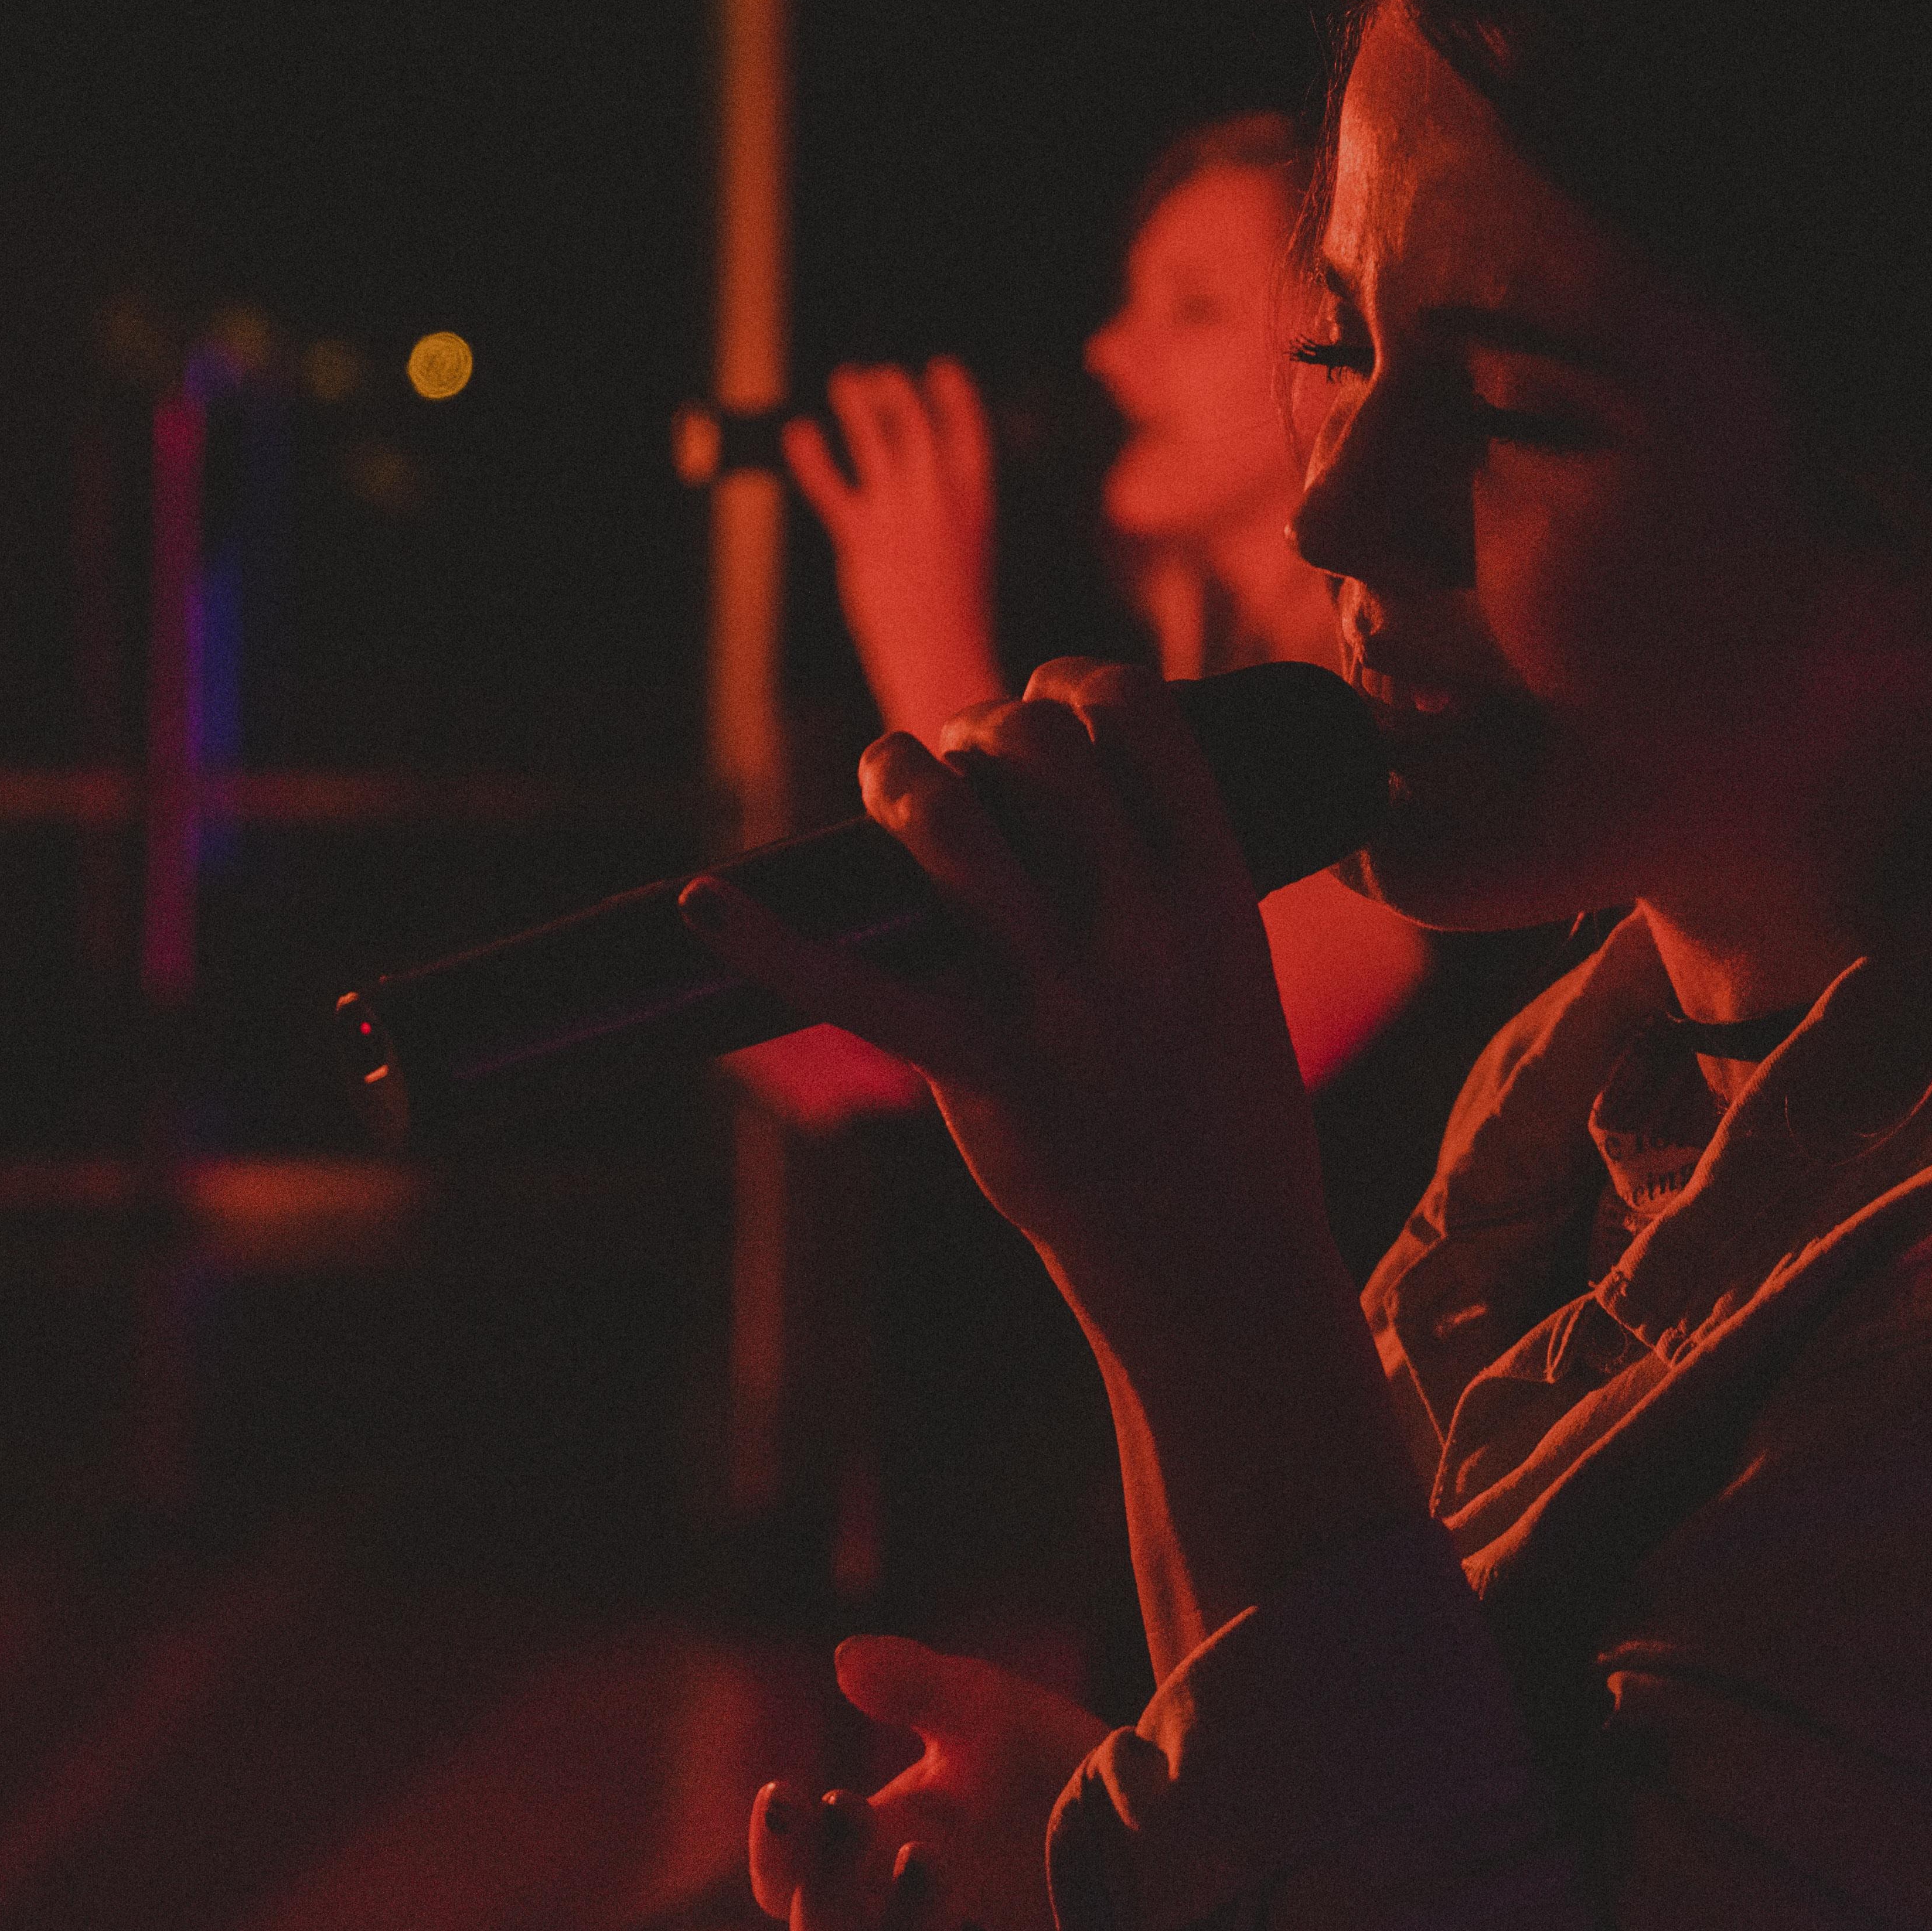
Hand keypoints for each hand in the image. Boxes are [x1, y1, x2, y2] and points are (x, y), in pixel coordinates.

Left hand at [682, 659, 1316, 1303]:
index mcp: (1216, 894)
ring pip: (947, 825)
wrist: (1212, 1249)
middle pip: (1035, 749)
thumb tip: (1055, 775)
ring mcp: (1056, 1003)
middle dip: (985, 725)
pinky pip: (855, 992)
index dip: (1079, 680)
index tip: (1055, 698)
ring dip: (903, 774)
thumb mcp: (1226, 961)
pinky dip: (769, 943)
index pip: (1141, 718)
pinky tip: (705, 903)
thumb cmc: (1220, 1094)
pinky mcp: (980, 1069)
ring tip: (899, 781)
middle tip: (972, 760)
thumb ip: (1158, 878)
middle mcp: (1140, 934)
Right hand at [749, 1637, 1107, 1930]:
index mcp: (877, 1850)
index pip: (789, 1874)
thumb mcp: (988, 1711)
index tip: (785, 1790)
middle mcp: (902, 1920)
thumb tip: (847, 1657)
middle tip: (849, 1808)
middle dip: (823, 1880)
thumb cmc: (1050, 1764)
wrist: (1156, 1816)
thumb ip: (918, 1684)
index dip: (775, 1846)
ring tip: (924, 1857)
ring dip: (897, 1927)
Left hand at [788, 359, 1007, 741]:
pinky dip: (812, 456)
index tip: (941, 368)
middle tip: (881, 377)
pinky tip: (798, 433)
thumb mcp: (970, 548)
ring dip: (858, 405)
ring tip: (847, 382)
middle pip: (914, 422)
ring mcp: (899, 511)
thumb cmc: (961, 616)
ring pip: (873, 440)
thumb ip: (949, 509)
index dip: (953, 393)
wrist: (945, 658)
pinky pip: (831, 485)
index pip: (966, 427)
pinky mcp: (862, 537)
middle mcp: (938, 493)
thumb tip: (925, 477)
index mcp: (977, 496)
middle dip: (896, 393)